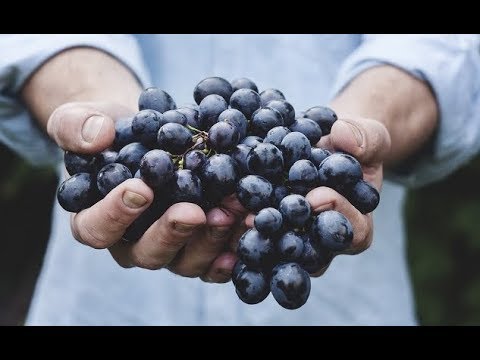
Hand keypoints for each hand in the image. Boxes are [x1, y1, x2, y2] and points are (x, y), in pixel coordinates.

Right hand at [48, 101, 247, 282]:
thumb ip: (76, 126)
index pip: (97, 228)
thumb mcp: (81, 119)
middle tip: (193, 211)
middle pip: (147, 253)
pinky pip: (216, 260)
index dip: (116, 214)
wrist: (148, 135)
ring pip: (186, 260)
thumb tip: (97, 136)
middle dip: (172, 233)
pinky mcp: (199, 246)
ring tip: (232, 210)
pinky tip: (250, 229)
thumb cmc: (111, 131)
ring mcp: (169, 248)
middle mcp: (132, 243)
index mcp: (96, 220)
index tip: (141, 189)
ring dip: (211, 239)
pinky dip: (234, 248)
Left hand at [241, 115, 390, 275]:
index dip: (336, 215)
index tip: (316, 196)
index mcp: (356, 225)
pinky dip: (237, 224)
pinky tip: (218, 211)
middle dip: (286, 235)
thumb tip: (343, 136)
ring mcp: (294, 239)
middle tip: (262, 218)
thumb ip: (364, 138)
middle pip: (309, 251)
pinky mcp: (269, 229)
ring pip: (277, 249)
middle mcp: (323, 242)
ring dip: (256, 236)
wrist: (327, 145)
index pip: (352, 232)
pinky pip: (255, 234)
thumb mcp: (368, 136)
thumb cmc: (352, 145)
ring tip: (235, 217)